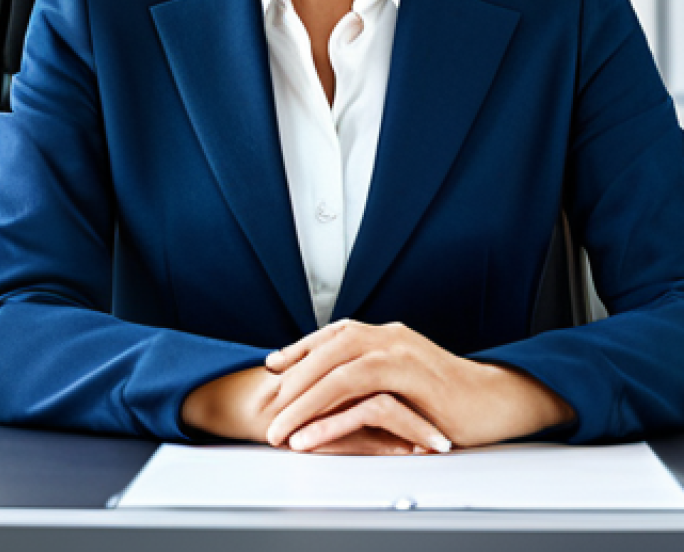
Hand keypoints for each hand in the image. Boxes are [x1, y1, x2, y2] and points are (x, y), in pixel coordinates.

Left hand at [264, 319, 575, 452]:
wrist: (499, 401)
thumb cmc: (452, 396)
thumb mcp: (405, 377)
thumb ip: (375, 374)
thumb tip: (337, 386)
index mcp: (385, 334)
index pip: (331, 335)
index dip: (299, 349)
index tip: (273, 365)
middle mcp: (389, 337)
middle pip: (326, 351)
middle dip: (292, 382)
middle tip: (269, 410)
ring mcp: (402, 355)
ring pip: (338, 371)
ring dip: (303, 402)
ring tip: (280, 430)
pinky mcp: (414, 381)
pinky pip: (362, 396)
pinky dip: (333, 415)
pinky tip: (312, 434)